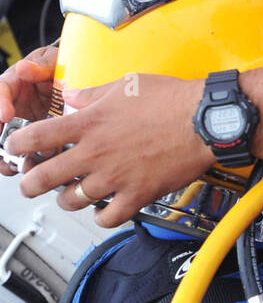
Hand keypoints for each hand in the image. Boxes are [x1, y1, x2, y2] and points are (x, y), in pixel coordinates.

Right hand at [0, 47, 58, 175]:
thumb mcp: (53, 62)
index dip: (0, 103)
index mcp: (14, 83)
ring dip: (9, 156)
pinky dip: (22, 163)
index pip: (1, 90)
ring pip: (5, 143)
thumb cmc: (59, 71)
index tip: (6, 115)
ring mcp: (20, 124)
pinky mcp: (30, 140)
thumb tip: (24, 67)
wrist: (76, 85)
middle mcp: (11, 105)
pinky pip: (21, 154)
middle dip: (2, 139)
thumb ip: (41, 65)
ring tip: (17, 165)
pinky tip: (28, 169)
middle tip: (7, 148)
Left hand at [5, 74, 212, 226]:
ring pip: (72, 201)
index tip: (14, 147)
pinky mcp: (137, 195)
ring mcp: (115, 178)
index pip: (36, 137)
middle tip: (29, 183)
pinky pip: (107, 217)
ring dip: (65, 199)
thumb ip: (93, 94)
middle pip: (44, 177)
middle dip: (29, 183)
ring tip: (69, 196)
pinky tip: (102, 210)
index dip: (17, 144)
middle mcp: (96, 153)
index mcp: (89, 123)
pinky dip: (100, 217)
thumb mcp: (126, 85)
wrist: (203, 122)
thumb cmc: (170, 100)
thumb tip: (74, 98)